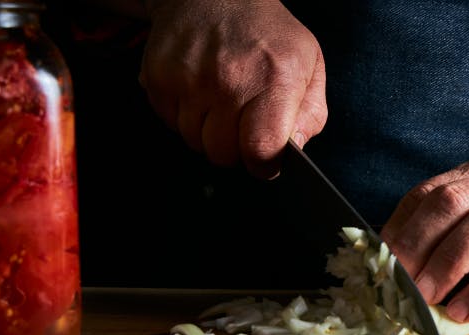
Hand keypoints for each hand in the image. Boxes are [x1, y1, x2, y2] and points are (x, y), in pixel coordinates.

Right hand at [139, 0, 326, 176]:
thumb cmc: (267, 34)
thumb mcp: (309, 65)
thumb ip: (310, 114)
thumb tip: (294, 150)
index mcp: (274, 78)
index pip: (261, 150)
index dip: (264, 165)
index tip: (265, 160)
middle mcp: (229, 79)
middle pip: (224, 154)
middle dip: (235, 149)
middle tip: (242, 123)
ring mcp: (189, 78)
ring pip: (195, 142)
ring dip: (208, 132)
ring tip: (221, 101)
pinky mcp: (158, 77)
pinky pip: (170, 124)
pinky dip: (184, 116)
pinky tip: (199, 92)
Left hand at [381, 156, 468, 321]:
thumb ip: (441, 239)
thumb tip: (388, 269)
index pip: (427, 193)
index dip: (398, 228)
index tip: (378, 263)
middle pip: (449, 203)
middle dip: (416, 245)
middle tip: (396, 283)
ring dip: (446, 265)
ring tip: (425, 298)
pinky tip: (462, 311)